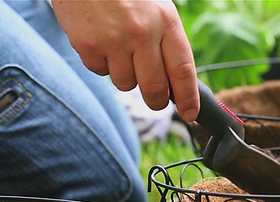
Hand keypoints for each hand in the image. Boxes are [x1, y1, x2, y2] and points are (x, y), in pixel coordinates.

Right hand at [51, 0, 198, 120]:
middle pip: (155, 89)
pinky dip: (102, 62)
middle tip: (156, 99)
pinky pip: (101, 72)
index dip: (189, 98)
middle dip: (157, 100)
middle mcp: (142, 33)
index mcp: (165, 20)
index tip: (191, 113)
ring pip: (126, 84)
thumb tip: (175, 83)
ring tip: (120, 47)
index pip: (183, 70)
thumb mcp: (156, 7)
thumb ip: (166, 41)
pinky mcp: (88, 46)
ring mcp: (114, 41)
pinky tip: (101, 39)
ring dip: (125, 74)